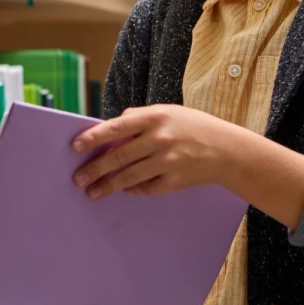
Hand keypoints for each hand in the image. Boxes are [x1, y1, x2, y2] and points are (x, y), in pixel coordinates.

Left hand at [70, 104, 236, 199]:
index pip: (116, 127)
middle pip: (118, 156)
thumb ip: (139, 117)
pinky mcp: (176, 180)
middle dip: (95, 169)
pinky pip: (146, 188)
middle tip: (77, 179)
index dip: (93, 137)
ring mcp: (168, 161)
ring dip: (108, 186)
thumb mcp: (168, 112)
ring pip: (129, 176)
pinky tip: (124, 190)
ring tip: (92, 192)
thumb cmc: (193, 127)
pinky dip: (133, 189)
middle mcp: (159, 138)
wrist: (228, 150)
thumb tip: (111, 126)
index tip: (75, 147)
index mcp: (154, 117)